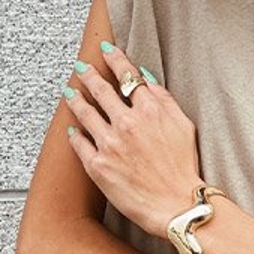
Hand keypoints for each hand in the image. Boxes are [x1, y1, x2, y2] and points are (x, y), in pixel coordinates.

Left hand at [63, 43, 202, 235]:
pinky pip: (80, 144)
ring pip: (85, 113)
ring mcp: (109, 144)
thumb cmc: (184, 167)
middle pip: (101, 90)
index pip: (127, 76)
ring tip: (69, 92)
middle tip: (80, 67)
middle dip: (89, 75)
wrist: (176, 204)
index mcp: (149, 110)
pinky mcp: (98, 166)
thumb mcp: (184, 125)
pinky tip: (72, 129)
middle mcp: (126, 123)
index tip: (106, 49)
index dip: (115, 60)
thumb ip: (164, 99)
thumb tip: (145, 78)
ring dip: (76, 99)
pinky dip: (75, 134)